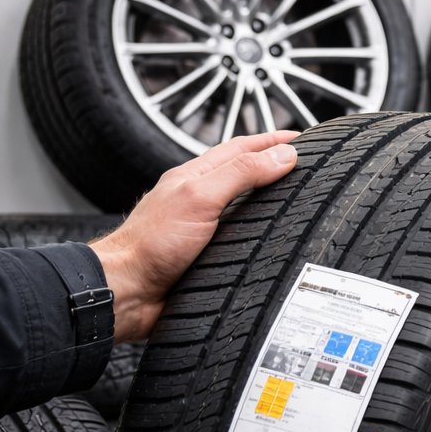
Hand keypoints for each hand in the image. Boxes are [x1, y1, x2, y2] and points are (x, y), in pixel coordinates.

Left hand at [89, 132, 298, 341]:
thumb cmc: (149, 245)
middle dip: (274, 165)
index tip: (302, 139)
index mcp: (196, 177)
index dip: (272, 141)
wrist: (127, 292)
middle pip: (244, 174)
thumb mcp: (200, 197)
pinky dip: (259, 236)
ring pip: (244, 209)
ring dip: (268, 202)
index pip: (242, 148)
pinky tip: (270, 243)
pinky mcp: (208, 259)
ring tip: (293, 200)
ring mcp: (204, 229)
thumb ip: (241, 172)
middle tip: (303, 164)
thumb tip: (282, 155)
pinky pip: (241, 241)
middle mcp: (200, 201)